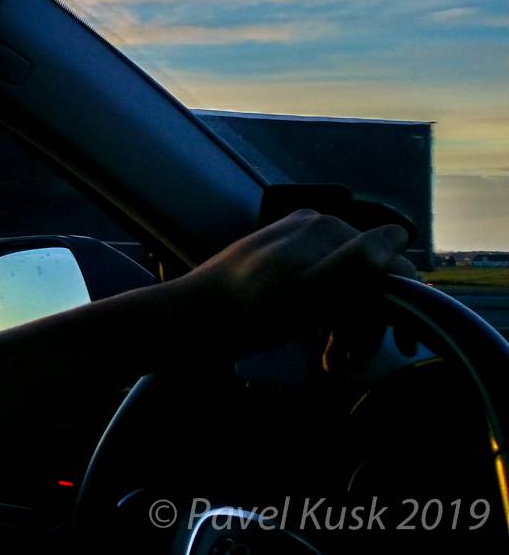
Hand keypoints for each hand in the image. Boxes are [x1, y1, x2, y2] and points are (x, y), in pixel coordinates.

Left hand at [167, 209, 417, 354]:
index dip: (403, 306)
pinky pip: (318, 286)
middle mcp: (314, 226)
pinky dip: (324, 317)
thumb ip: (355, 264)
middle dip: (366, 324)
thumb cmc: (250, 312)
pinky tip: (320, 350)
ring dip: (346, 328)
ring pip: (342, 286)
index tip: (403, 348)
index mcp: (328, 230)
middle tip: (353, 365)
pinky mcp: (279, 260)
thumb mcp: (309, 293)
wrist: (189, 319)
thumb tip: (399, 231)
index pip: (390, 264)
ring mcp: (295, 242)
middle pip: (365, 278)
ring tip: (335, 365)